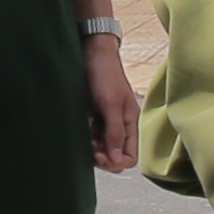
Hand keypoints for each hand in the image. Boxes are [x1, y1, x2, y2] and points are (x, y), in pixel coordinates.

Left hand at [79, 36, 140, 173]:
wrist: (92, 52)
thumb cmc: (104, 74)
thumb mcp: (110, 105)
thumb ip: (115, 132)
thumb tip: (116, 159)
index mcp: (131, 123)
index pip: (129, 157)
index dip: (115, 161)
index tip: (99, 154)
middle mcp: (121, 125)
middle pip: (115, 155)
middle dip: (103, 156)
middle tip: (90, 146)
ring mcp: (108, 122)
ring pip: (103, 148)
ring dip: (93, 148)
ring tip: (85, 137)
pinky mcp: (96, 117)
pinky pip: (94, 137)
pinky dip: (87, 138)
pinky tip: (82, 131)